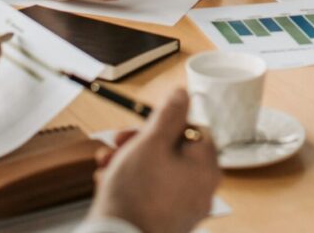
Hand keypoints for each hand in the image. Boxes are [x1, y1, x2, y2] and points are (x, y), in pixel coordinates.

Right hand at [87, 88, 219, 232]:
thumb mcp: (150, 143)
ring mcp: (186, 208)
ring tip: (107, 162)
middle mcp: (202, 189)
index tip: (143, 125)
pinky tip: (108, 181)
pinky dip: (133, 184)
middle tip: (119, 142)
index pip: (194, 129)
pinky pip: (153, 194)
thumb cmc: (135, 197)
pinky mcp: (167, 223)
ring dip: (131, 161)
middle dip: (141, 143)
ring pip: (159, 171)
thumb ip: (169, 114)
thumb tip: (182, 93)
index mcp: (207, 167)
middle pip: (174, 150)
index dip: (165, 123)